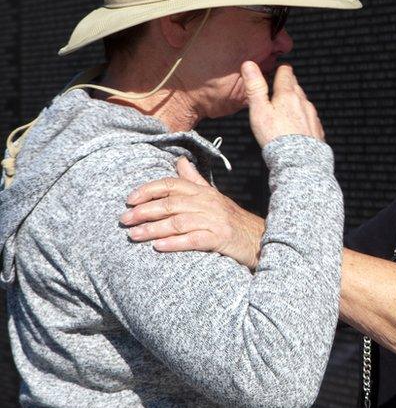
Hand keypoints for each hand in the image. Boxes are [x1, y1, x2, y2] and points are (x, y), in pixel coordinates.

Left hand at [121, 157, 265, 269]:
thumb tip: (180, 160)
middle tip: (124, 220)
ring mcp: (215, 221)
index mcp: (203, 192)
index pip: (172, 184)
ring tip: (134, 235)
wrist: (259, 239)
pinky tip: (158, 247)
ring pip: (178, 222)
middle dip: (144, 211)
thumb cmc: (231, 219)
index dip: (148, 190)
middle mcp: (208, 203)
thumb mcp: (213, 197)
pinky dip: (175, 243)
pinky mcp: (221, 238)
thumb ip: (194, 180)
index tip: (129, 200)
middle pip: (170, 204)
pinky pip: (194, 239)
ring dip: (153, 229)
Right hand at [242, 61, 324, 147]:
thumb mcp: (259, 110)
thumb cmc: (276, 137)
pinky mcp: (317, 128)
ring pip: (303, 101)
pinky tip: (295, 126)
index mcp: (288, 94)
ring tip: (283, 110)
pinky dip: (302, 117)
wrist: (299, 161)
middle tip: (276, 90)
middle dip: (286, 85)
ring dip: (294, 102)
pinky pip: (309, 117)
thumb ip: (255, 87)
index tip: (274, 72)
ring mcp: (312, 115)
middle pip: (295, 86)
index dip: (279, 71)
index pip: (286, 72)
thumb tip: (249, 65)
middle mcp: (303, 102)